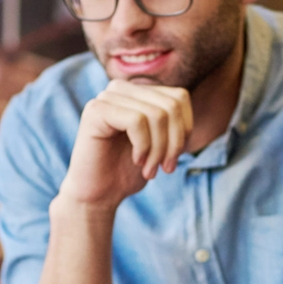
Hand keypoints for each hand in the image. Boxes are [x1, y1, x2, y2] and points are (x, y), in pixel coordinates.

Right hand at [57, 81, 192, 208]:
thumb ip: (172, 120)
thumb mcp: (161, 142)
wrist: (98, 194)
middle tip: (166, 168)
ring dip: (159, 149)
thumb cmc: (128, 170)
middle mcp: (121, 89)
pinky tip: (136, 161)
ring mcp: (106, 97)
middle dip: (174, 142)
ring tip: (150, 170)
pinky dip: (143, 146)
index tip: (174, 157)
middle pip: (171, 105)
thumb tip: (186, 103)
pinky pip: (136, 120)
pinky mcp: (96, 111)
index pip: (179, 97)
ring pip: (156, 114)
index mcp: (137, 92)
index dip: (185, 130)